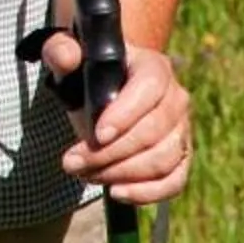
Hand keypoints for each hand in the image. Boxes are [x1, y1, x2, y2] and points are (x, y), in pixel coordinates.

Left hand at [40, 32, 192, 204]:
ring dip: (120, 174)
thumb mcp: (69, 54)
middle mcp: (176, 98)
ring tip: (85, 174)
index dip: (124, 115)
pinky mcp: (181, 157)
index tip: (95, 135)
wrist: (107, 89)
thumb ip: (61, 50)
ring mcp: (182, 130)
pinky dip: (146, 192)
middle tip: (72, 163)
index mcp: (154, 67)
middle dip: (110, 154)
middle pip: (153, 132)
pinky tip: (116, 192)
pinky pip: (174, 181)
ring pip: (162, 160)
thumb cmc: (89, 72)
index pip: (149, 90)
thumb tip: (65, 57)